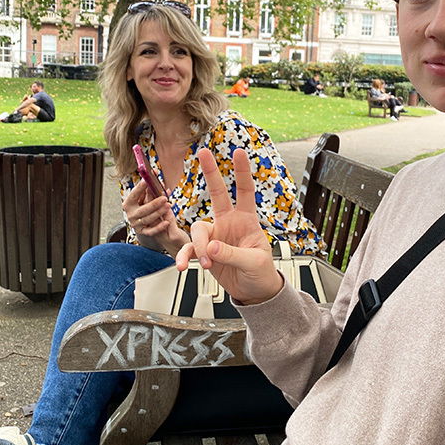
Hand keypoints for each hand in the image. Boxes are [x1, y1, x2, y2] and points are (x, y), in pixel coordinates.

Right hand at [123, 180, 190, 254]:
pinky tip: (166, 222)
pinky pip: (151, 231)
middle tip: (164, 198)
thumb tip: (155, 172)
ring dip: (159, 213)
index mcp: (128, 203)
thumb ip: (148, 187)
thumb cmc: (143, 205)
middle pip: (143, 209)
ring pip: (148, 219)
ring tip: (168, 206)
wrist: (141, 223)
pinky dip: (159, 227)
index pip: (134, 195)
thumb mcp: (143, 197)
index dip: (140, 187)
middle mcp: (130, 214)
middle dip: (154, 204)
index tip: (147, 180)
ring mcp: (136, 224)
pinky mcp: (142, 232)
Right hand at [174, 148, 281, 304]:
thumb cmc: (261, 274)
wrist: (253, 292)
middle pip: (217, 193)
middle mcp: (229, 223)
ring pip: (198, 231)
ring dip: (200, 247)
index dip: (242, 172)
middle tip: (203, 152)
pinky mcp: (205, 251)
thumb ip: (232, 254)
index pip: (245, 192)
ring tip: (207, 264)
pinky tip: (183, 266)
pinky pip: (189, 249)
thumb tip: (212, 248)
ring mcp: (215, 236)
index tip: (239, 152)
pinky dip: (185, 257)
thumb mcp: (253, 263)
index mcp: (247, 221)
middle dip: (211, 172)